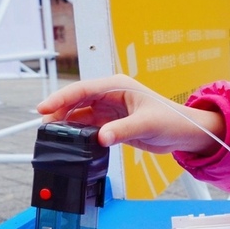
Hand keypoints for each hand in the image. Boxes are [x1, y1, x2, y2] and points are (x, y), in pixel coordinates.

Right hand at [36, 74, 224, 155]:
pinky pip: (90, 127)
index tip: (44, 108)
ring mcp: (110, 110)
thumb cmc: (172, 121)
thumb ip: (122, 131)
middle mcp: (111, 96)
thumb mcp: (147, 124)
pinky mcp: (113, 125)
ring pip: (81, 115)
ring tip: (52, 136)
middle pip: (77, 101)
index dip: (61, 98)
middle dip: (59, 112)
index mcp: (117, 86)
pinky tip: (70, 142)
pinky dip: (79, 134)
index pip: (83, 89)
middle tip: (44, 127)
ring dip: (67, 124)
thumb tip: (100, 137)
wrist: (186, 134)